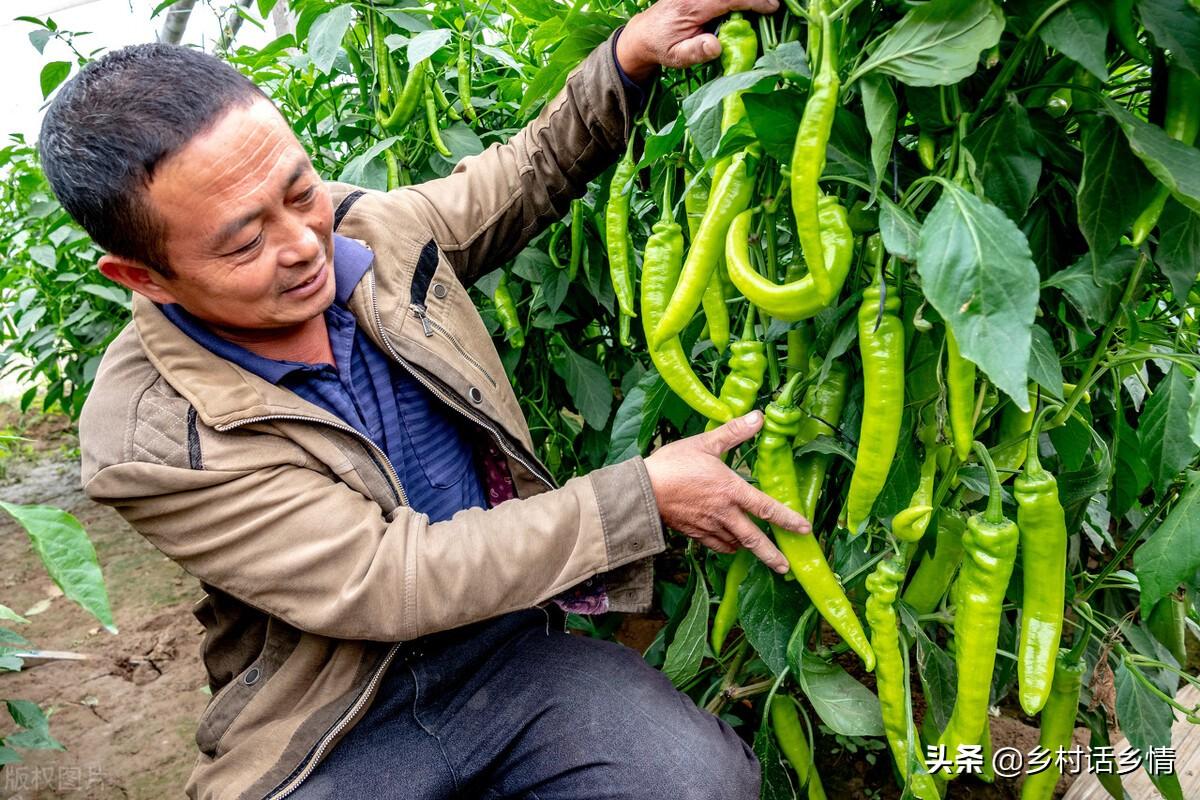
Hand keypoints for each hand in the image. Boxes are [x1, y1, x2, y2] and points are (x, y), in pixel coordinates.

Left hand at [616, 0, 780, 80]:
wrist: (644, 33)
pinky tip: (751, 5)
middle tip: (774, 4)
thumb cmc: (662, 47)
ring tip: (766, 4)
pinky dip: (737, 0)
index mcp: (691, 6)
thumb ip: (696, 51)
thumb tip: (717, 46)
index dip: (752, 1)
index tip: (771, 7)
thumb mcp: (676, 57)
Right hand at [643, 410, 808, 573]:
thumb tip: (759, 416)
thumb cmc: (673, 464)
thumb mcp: (705, 443)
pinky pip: (715, 545)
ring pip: (735, 544)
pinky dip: (726, 547)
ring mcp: (708, 526)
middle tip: (786, 567)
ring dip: (749, 551)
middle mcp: (724, 513)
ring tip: (761, 557)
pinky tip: (730, 546)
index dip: (788, 519)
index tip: (804, 529)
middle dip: (772, 555)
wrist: (643, 491)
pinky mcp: (693, 532)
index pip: (766, 508)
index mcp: (731, 491)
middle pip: (754, 539)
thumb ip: (734, 432)